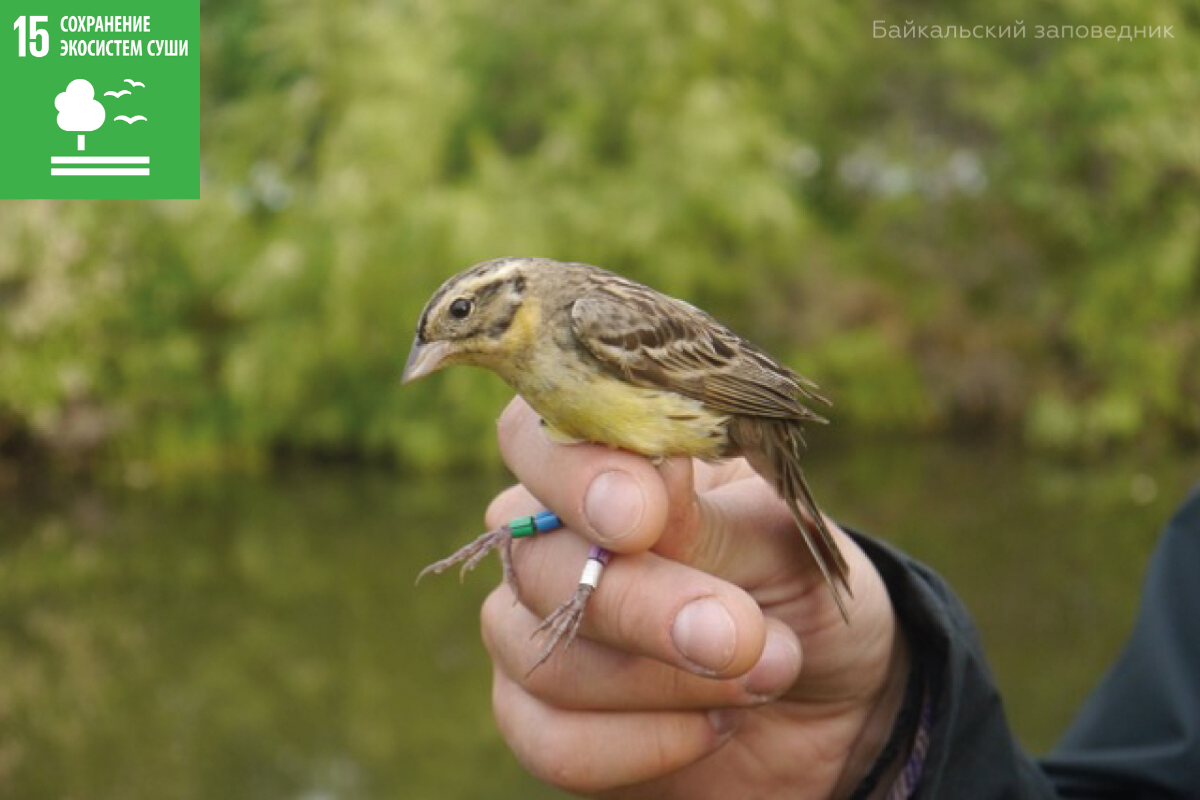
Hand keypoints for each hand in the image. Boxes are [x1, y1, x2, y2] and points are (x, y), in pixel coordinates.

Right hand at [482, 397, 908, 798]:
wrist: (833, 699)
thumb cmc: (796, 587)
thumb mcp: (780, 541)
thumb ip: (708, 517)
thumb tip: (657, 468)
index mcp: (601, 463)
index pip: (534, 438)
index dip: (572, 474)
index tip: (644, 518)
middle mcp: (549, 541)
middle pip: (538, 563)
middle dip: (643, 605)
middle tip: (741, 634)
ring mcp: (533, 631)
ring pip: (548, 661)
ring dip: (669, 681)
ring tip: (764, 673)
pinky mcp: (541, 721)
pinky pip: (553, 742)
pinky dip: (647, 745)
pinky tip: (714, 728)